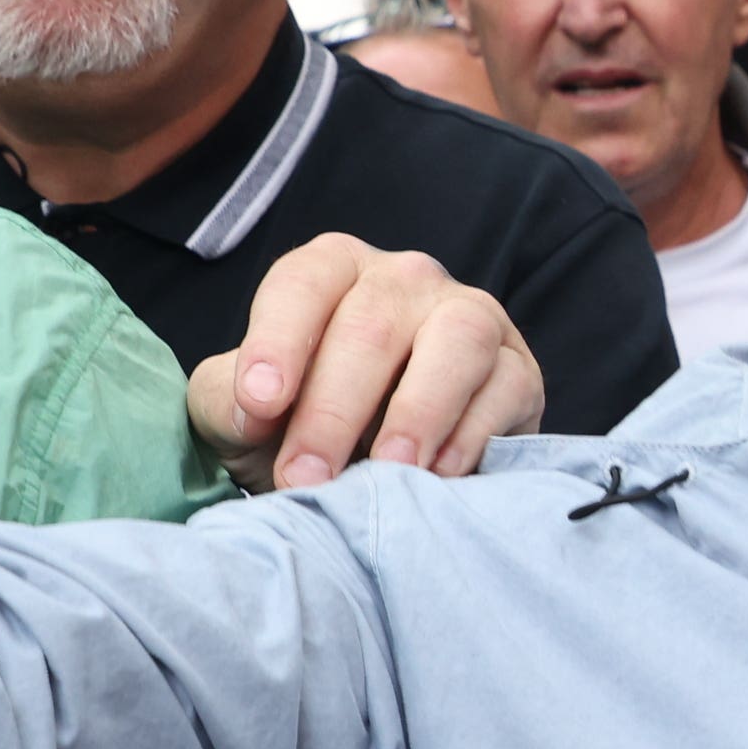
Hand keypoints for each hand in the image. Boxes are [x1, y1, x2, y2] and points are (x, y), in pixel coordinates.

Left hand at [199, 236, 550, 490]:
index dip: (278, 341)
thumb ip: (229, 400)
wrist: (376, 469)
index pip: (303, 284)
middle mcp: (404, 280)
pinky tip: (436, 477)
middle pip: (372, 325)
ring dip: (417, 412)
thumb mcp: (243, 411)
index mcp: (332, 271)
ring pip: (456, 340)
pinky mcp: (517, 369)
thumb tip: (254, 409)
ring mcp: (469, 316)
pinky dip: (472, 434)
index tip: (258, 406)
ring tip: (386, 470)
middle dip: (334, 408)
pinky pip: (505, 387)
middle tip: (306, 477)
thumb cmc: (302, 425)